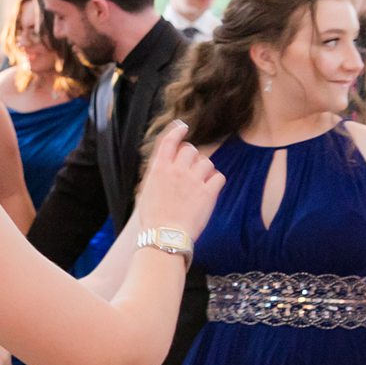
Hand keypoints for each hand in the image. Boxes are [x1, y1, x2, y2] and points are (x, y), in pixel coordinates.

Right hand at [135, 122, 224, 240]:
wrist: (164, 236)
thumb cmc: (153, 218)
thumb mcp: (146, 191)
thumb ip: (158, 174)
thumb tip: (166, 163)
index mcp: (159, 169)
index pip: (169, 141)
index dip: (177, 131)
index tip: (183, 127)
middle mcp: (177, 171)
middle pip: (191, 150)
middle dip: (192, 157)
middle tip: (190, 168)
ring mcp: (193, 181)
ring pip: (207, 162)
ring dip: (205, 170)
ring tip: (200, 183)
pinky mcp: (208, 193)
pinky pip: (219, 177)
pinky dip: (215, 181)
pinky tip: (209, 190)